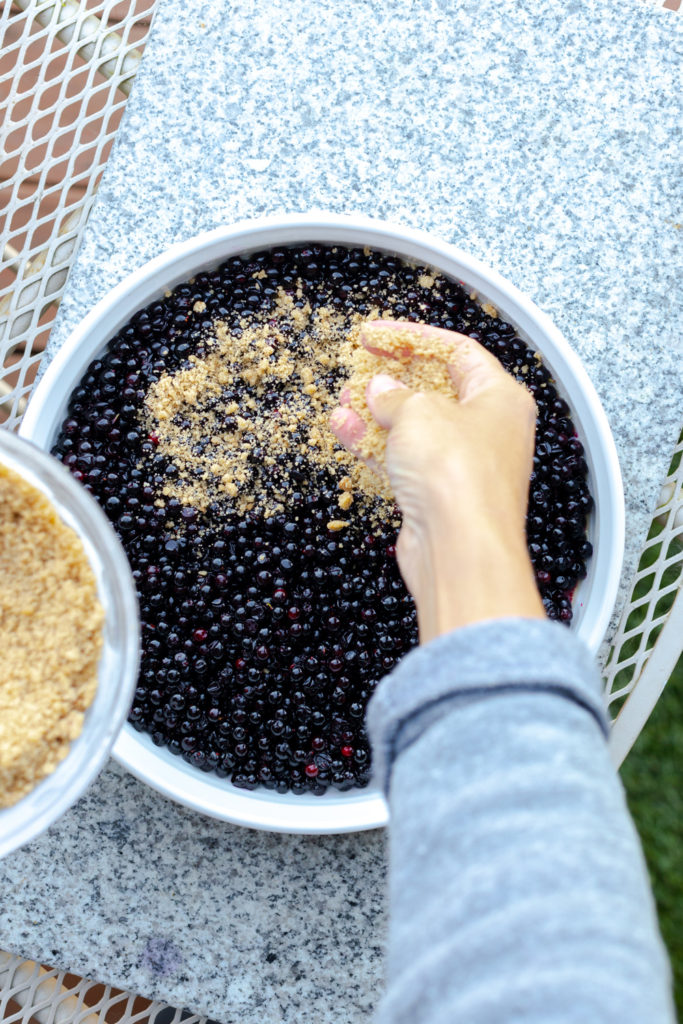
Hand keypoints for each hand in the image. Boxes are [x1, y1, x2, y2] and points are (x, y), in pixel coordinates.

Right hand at [330, 321, 545, 642]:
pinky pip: (403, 461)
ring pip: (414, 429)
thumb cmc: (458, 475)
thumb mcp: (420, 412)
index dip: (415, 337)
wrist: (459, 549)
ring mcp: (462, 466)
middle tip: (359, 365)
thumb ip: (396, 394)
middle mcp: (488, 431)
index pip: (458, 352)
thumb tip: (382, 389)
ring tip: (344, 398)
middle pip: (435, 391)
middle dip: (392, 378)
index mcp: (501, 399)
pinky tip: (344, 430)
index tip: (377, 333)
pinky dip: (374, 446)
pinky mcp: (438, 496)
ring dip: (376, 413)